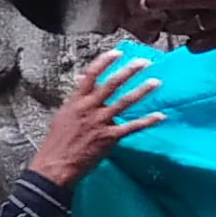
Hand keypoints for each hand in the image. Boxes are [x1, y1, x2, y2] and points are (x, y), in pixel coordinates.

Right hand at [23, 48, 162, 186]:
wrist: (56, 164)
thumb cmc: (57, 141)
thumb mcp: (63, 114)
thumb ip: (76, 98)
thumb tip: (81, 80)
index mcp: (75, 101)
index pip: (90, 75)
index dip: (105, 62)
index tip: (118, 53)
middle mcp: (88, 108)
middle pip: (111, 85)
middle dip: (128, 71)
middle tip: (144, 62)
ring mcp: (99, 122)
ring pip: (123, 102)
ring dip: (141, 91)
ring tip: (155, 82)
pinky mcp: (109, 137)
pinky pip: (131, 127)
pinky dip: (147, 121)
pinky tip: (160, 116)